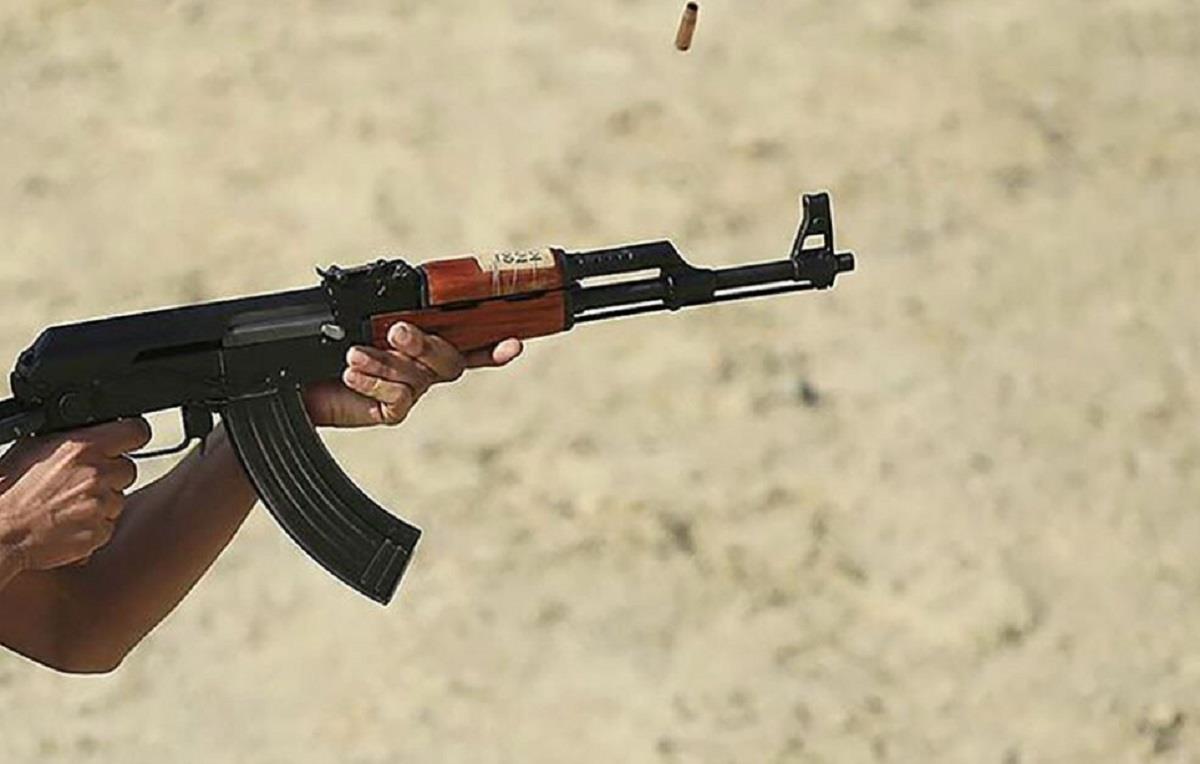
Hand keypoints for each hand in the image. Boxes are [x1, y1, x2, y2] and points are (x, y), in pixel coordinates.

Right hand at [0, 419, 149, 570]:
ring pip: (118, 498)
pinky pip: (108, 524)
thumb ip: (70, 437)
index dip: (131, 434)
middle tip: (81, 482)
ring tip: (67, 504)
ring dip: (100, 501)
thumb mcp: (34, 447)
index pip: (135, 431)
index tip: (128, 438)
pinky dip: (93, 524)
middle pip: (127, 468)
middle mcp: (97, 474)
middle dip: (110, 474)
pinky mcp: (99, 531)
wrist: (0, 532)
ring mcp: (100, 504)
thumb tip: (90, 427)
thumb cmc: (10, 491)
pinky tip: (68, 522)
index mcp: (82, 447)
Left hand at [302, 323, 522, 427]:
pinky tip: (352, 373)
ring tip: (354, 354)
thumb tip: (398, 308)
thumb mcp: (352, 321)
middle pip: (450, 359)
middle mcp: (423, 366)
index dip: (495, 345)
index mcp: (423, 339)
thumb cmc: (322, 347)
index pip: (470, 340)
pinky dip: (375, 383)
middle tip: (397, 331)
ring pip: (419, 377)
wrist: (290, 383)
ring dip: (386, 362)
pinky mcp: (392, 411)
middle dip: (425, 344)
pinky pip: (399, 398)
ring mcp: (411, 390)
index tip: (514, 343)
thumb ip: (382, 312)